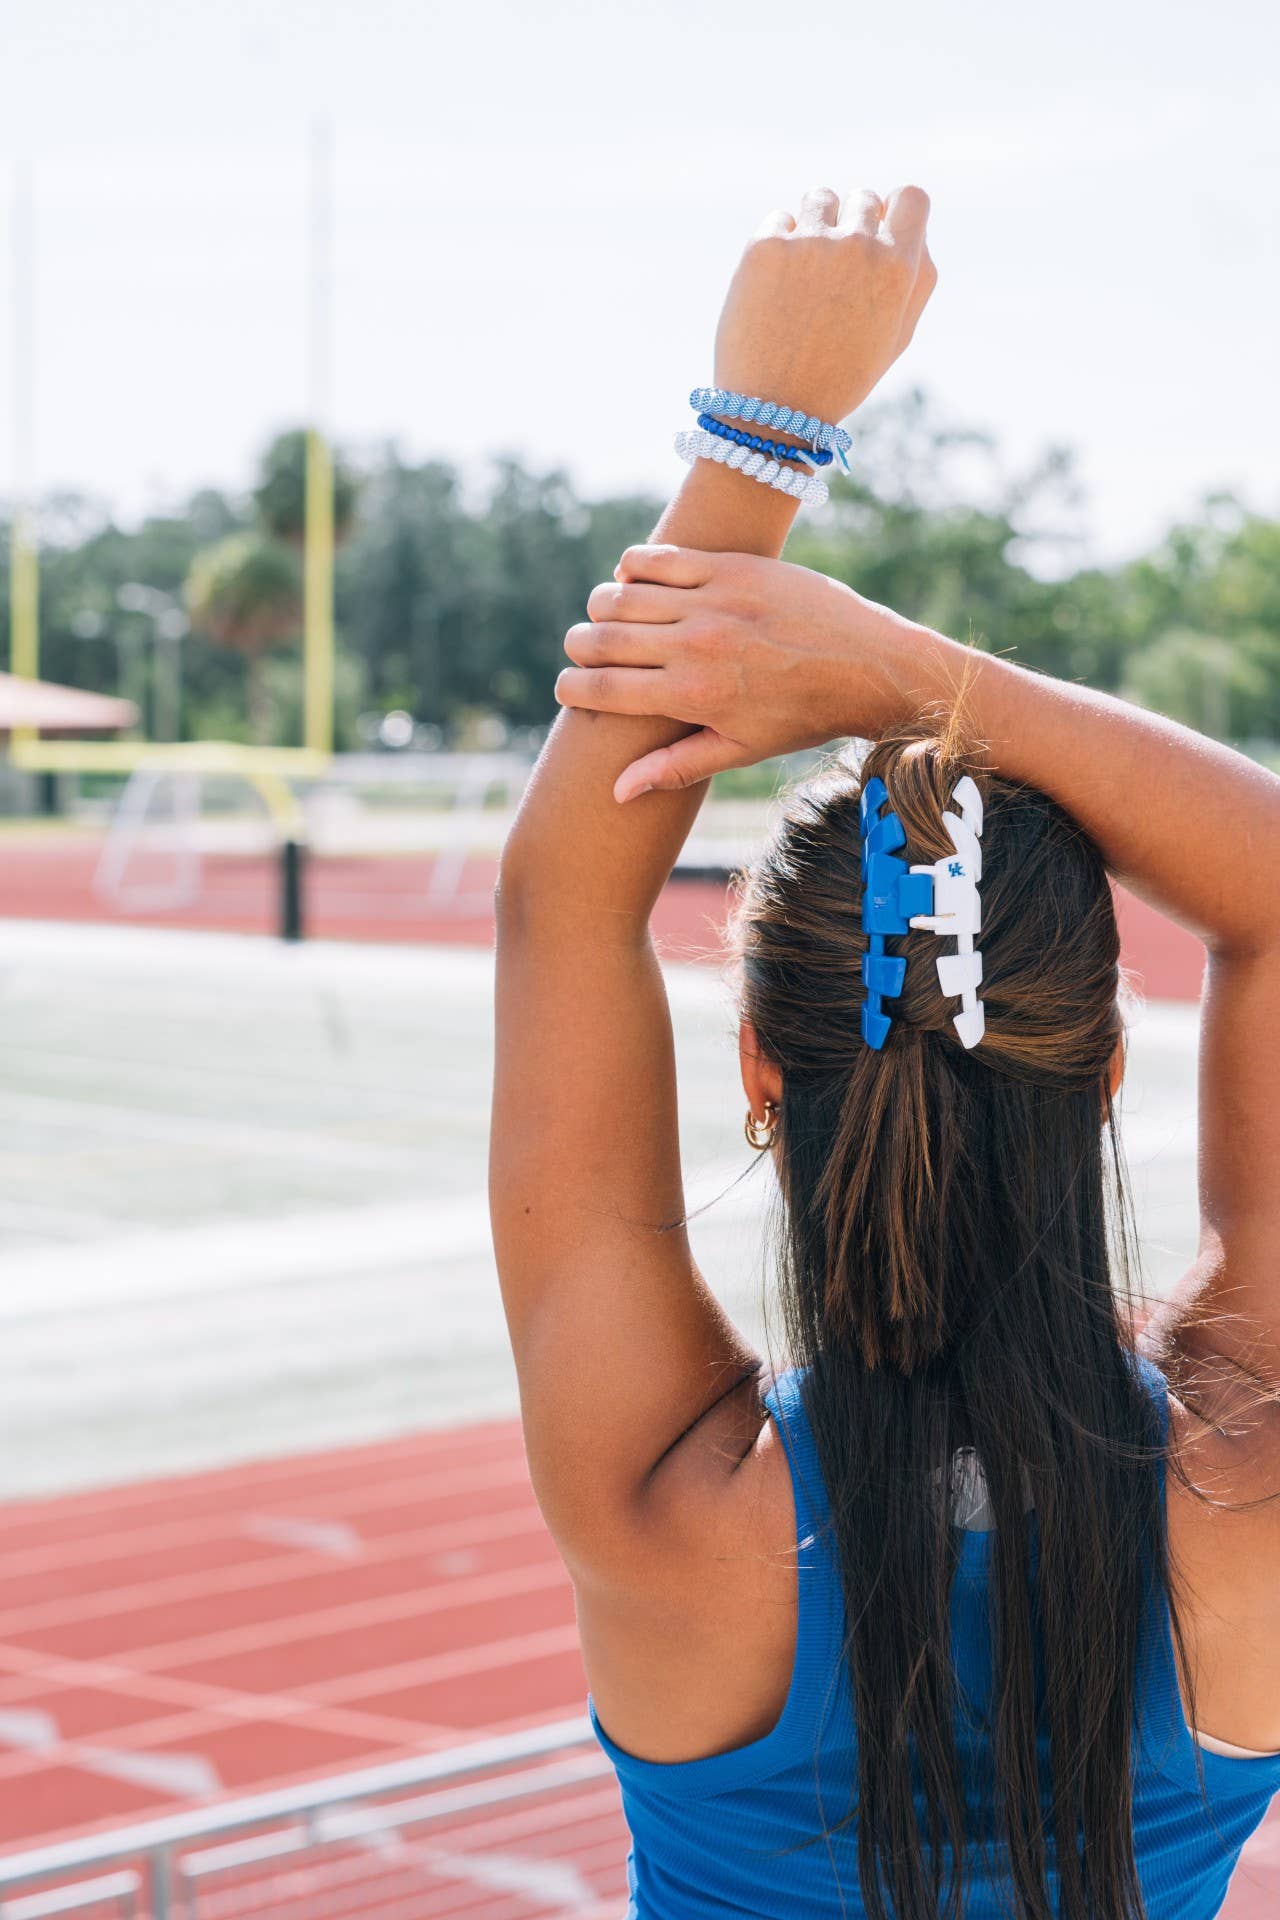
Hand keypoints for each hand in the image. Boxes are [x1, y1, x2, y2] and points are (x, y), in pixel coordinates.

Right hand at [557, 546, 915, 801]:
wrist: (868, 665)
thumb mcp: (739, 750)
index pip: (601, 688)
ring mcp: (714, 600)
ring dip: (602, 605)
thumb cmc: (802, 717)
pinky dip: (634, 566)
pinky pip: (660, 558)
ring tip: (607, 616)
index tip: (567, 688)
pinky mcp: (732, 566)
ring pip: (622, 593)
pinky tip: (636, 580)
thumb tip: (616, 791)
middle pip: (602, 637)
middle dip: (578, 646)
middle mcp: (697, 645)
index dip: (570, 687)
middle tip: (582, 651)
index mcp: (692, 695)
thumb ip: (673, 767)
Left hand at [713, 184, 936, 424]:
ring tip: (804, 272)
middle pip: (862, 198)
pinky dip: (777, 246)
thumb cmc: (839, 378)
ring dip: (815, 224)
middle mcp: (857, 246)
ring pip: (820, 199)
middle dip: (851, 226)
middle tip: (833, 275)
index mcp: (897, 268)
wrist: (772, 411)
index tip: (879, 231)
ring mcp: (809, 243)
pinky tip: (774, 288)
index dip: (895, 211)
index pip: (912, 197)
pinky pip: (779, 221)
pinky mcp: (765, 247)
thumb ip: (916, 279)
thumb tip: (914, 229)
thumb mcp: (895, 337)